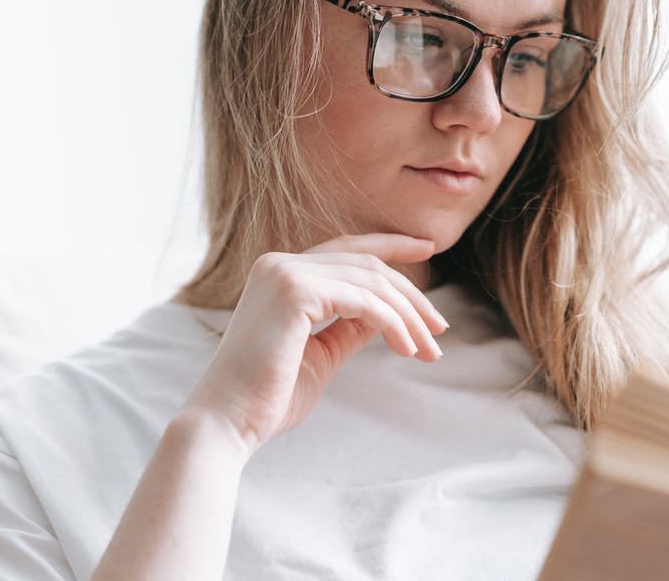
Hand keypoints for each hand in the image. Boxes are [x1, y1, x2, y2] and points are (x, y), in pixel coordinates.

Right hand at [181, 233, 448, 454]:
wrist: (228, 423)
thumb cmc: (268, 398)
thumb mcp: (323, 355)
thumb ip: (350, 328)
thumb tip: (387, 315)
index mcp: (281, 274)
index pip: (347, 248)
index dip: (390, 246)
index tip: (428, 249)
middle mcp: (280, 264)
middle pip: (367, 265)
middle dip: (411, 297)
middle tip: (440, 330)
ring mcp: (284, 273)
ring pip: (370, 281)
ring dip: (408, 316)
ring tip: (428, 349)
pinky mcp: (294, 291)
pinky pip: (363, 301)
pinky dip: (392, 322)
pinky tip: (407, 347)